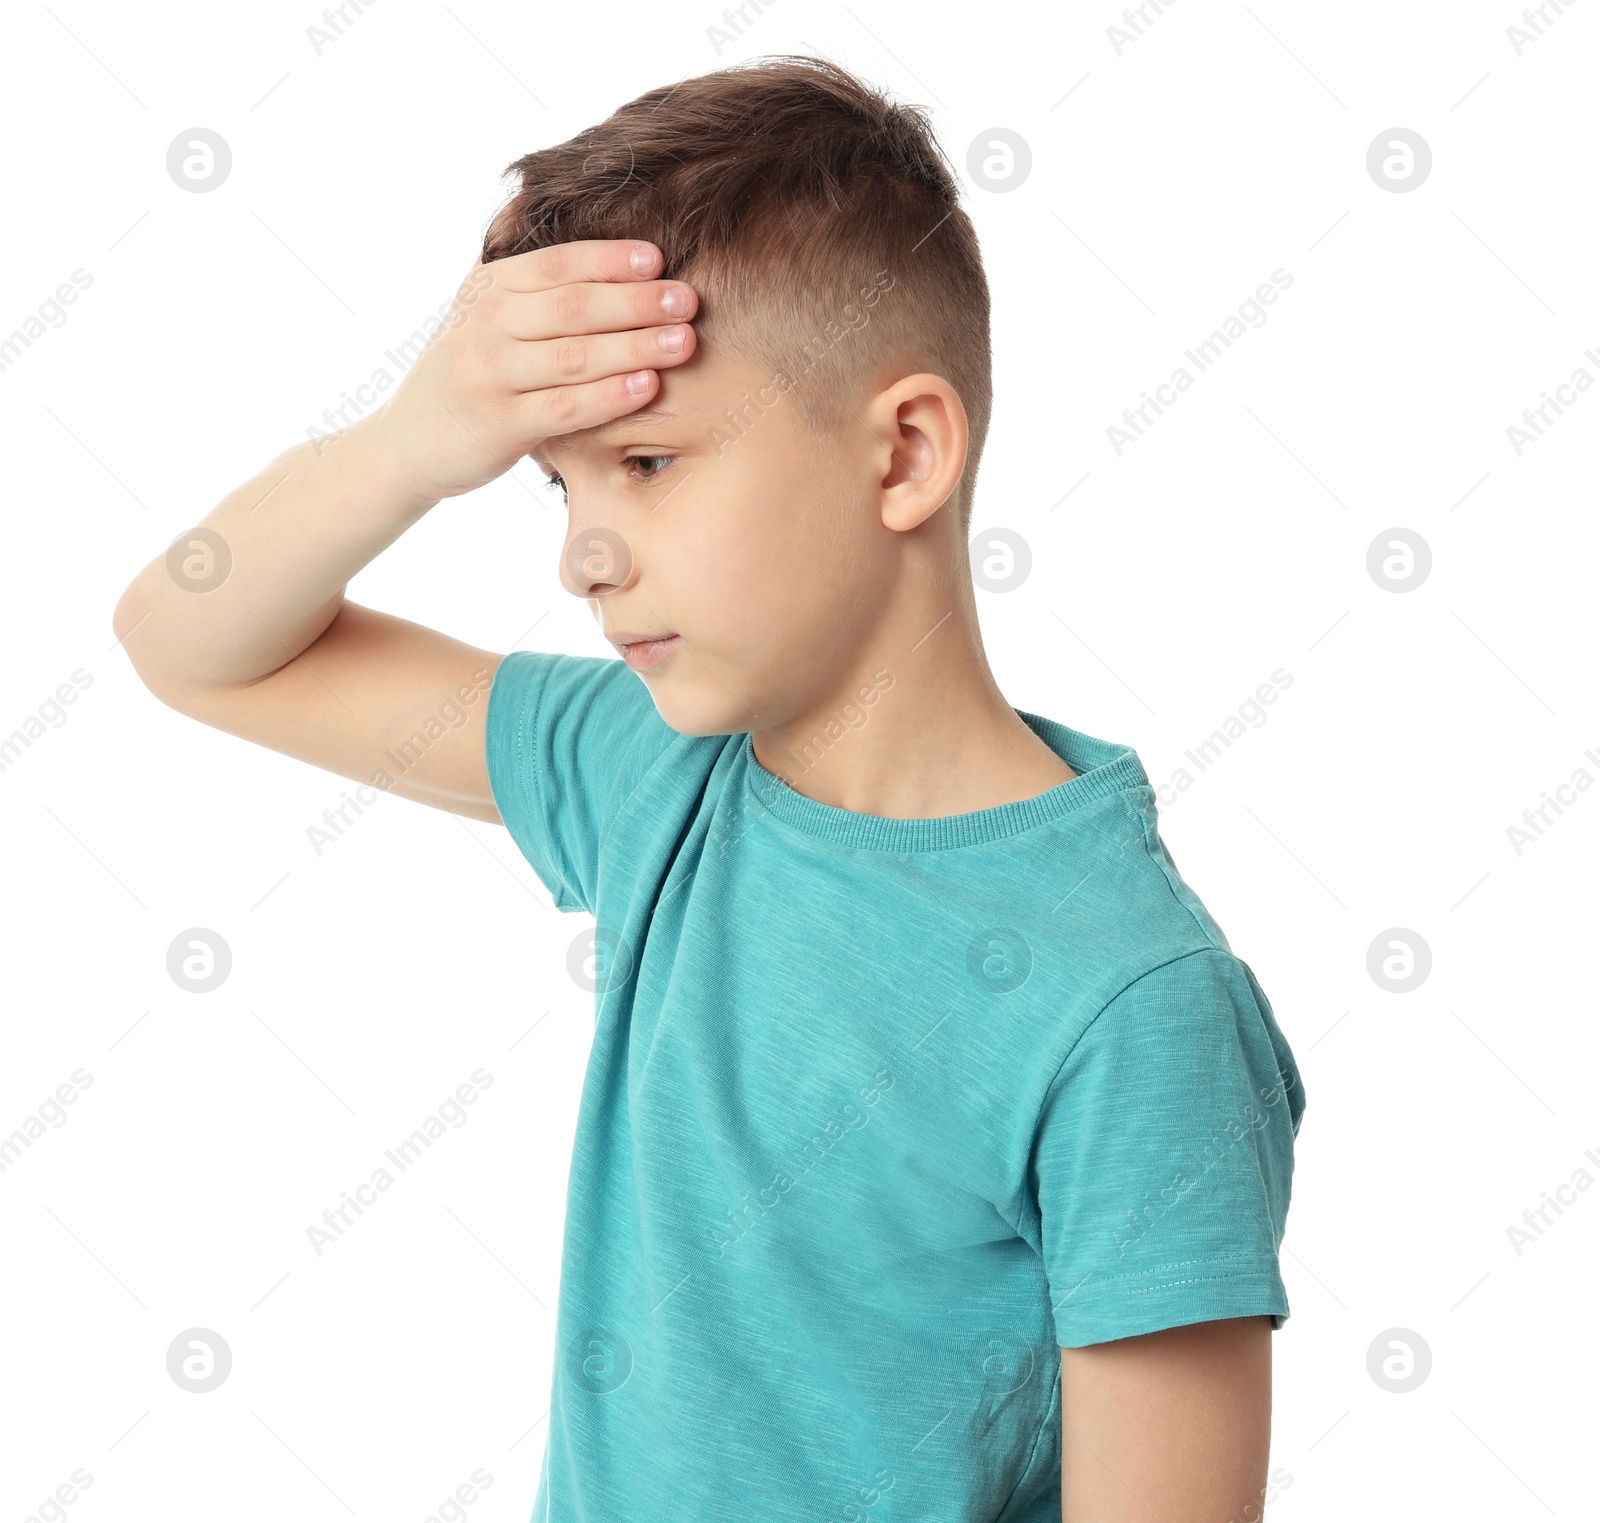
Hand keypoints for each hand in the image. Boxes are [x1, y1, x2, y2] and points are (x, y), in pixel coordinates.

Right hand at [364, 240, 698, 505]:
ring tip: (685, 341)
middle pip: (573, 306)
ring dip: (636, 346)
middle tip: (689, 300)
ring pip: (574, 355)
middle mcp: (486, 326)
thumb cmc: (468, 375)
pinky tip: (649, 387)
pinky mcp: (499, 425)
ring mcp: (490, 375)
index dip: (610, 259)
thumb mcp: (484, 319)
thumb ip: (529, 290)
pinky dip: (611, 395)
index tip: (659, 259)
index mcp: (487, 290)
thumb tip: (603, 254)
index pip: (556, 264)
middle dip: (637, 302)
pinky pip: (566, 406)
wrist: (408, 442)